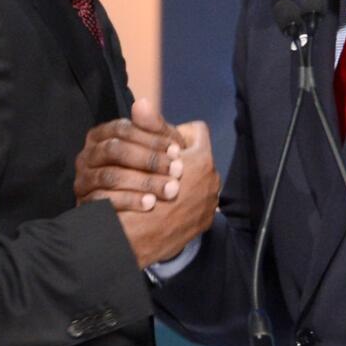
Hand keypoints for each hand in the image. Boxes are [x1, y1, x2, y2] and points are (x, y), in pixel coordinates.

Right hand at [75, 97, 185, 210]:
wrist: (141, 210)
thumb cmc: (152, 170)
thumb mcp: (158, 149)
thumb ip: (153, 128)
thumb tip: (143, 102)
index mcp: (102, 135)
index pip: (122, 129)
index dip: (151, 139)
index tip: (177, 150)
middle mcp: (87, 155)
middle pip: (114, 150)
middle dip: (148, 160)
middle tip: (177, 171)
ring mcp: (83, 179)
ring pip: (110, 176)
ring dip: (143, 182)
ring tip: (169, 189)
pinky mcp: (84, 204)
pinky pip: (103, 200)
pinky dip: (129, 201)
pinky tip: (151, 203)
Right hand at [118, 120, 218, 266]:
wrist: (134, 243)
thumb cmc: (136, 194)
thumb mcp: (140, 156)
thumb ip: (148, 130)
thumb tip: (143, 103)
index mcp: (201, 160)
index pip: (196, 130)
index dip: (176, 135)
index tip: (162, 146)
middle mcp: (212, 179)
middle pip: (198, 155)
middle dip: (179, 158)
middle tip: (162, 166)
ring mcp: (210, 202)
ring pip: (199, 179)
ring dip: (183, 180)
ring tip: (165, 187)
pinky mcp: (204, 222)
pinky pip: (198, 202)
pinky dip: (185, 201)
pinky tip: (167, 204)